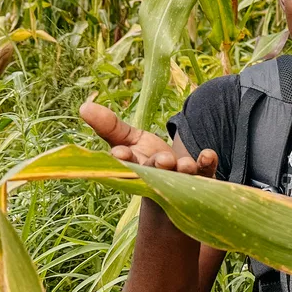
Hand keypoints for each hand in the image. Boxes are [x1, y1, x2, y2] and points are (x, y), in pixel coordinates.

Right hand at [79, 102, 217, 176]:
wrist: (176, 184)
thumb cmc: (146, 159)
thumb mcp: (126, 140)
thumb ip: (109, 126)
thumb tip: (83, 107)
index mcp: (133, 170)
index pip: (124, 167)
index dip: (122, 161)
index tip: (119, 154)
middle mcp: (156, 178)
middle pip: (154, 173)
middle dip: (156, 165)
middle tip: (161, 159)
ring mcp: (179, 180)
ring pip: (181, 176)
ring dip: (183, 169)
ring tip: (184, 165)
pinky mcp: (202, 178)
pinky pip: (206, 171)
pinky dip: (207, 163)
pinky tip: (208, 154)